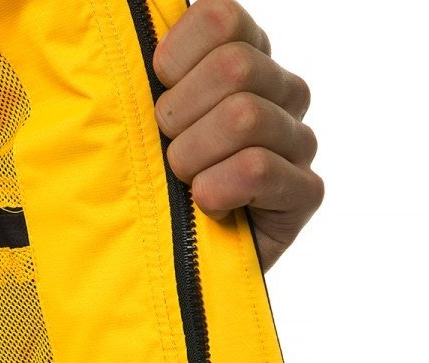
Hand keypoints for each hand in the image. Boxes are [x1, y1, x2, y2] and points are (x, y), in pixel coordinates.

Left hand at [152, 0, 322, 270]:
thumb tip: (122, 21)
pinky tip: (209, 207)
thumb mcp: (134, 123)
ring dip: (193, 158)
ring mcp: (298, 142)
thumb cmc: (146, 190)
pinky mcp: (306, 191)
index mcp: (244, 58)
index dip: (174, 57)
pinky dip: (218, 189)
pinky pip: (258, 169)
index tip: (156, 94)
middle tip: (167, 154)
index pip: (220, 18)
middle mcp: (280, 93)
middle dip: (180, 117)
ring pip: (244, 117)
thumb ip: (143, 72)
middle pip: (233, 66)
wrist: (165, 271)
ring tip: (184, 186)